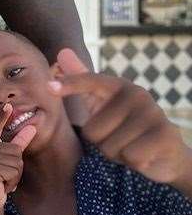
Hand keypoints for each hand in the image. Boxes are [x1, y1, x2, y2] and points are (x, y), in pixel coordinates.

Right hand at [0, 103, 36, 211]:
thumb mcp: (9, 159)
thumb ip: (19, 142)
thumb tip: (32, 128)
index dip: (2, 116)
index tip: (9, 106)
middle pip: (16, 150)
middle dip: (16, 166)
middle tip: (3, 174)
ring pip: (17, 161)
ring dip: (14, 175)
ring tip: (2, 179)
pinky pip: (14, 171)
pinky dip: (12, 181)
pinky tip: (2, 185)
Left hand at [50, 48, 191, 186]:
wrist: (165, 150)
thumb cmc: (124, 124)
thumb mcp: (101, 101)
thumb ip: (82, 78)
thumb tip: (62, 52)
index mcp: (117, 85)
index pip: (89, 81)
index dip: (70, 84)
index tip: (49, 86)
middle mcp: (137, 94)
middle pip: (92, 130)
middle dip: (101, 142)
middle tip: (118, 136)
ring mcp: (153, 113)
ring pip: (110, 147)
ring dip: (117, 153)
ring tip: (130, 144)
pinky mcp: (165, 135)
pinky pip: (130, 156)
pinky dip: (133, 162)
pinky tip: (143, 155)